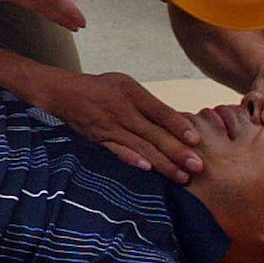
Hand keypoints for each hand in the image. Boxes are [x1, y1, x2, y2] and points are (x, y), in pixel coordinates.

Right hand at [44, 71, 204, 181]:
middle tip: (198, 167)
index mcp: (133, 93)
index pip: (161, 112)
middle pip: (155, 134)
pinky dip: (132, 159)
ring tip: (181, 177)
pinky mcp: (100, 138)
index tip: (196, 141)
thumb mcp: (127, 85)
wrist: (65, 92)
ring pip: (141, 147)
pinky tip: (147, 169)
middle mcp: (123, 110)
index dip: (179, 127)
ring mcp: (111, 126)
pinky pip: (118, 151)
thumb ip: (149, 103)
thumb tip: (177, 123)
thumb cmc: (102, 88)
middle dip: (178, 152)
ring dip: (163, 163)